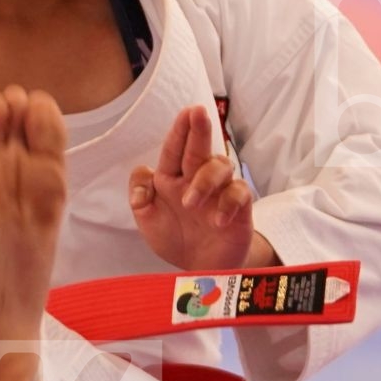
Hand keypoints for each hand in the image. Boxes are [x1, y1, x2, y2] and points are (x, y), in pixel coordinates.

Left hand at [129, 105, 265, 271]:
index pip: (175, 148)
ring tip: (190, 203)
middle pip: (200, 148)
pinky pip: (239, 193)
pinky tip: (218, 220)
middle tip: (198, 113)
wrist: (201, 269)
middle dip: (199, 130)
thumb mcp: (148, 220)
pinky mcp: (239, 208)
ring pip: (220, 167)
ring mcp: (219, 192)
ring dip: (205, 181)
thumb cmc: (175, 238)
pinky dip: (228, 203)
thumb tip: (143, 172)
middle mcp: (197, 179)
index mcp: (173, 178)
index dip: (180, 130)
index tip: (186, 111)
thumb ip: (140, 195)